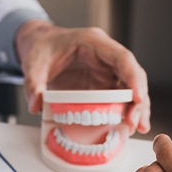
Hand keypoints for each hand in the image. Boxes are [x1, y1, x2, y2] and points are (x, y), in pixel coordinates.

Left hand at [16, 20, 149, 135]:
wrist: (38, 46)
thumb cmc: (40, 48)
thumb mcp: (33, 64)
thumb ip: (33, 83)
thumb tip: (35, 106)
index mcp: (94, 42)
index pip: (122, 58)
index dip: (133, 78)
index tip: (138, 98)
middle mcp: (105, 56)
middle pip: (132, 76)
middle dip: (138, 100)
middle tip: (135, 123)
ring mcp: (105, 70)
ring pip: (129, 88)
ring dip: (136, 108)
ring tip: (137, 129)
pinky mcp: (101, 84)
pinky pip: (117, 97)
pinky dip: (123, 111)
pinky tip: (126, 127)